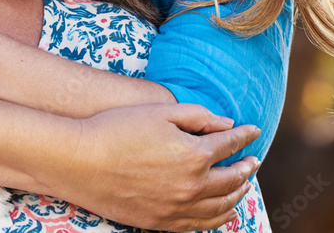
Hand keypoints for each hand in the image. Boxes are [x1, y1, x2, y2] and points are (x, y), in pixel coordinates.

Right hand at [60, 103, 260, 230]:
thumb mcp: (161, 111)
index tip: (252, 131)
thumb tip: (227, 124)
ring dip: (237, 194)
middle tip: (253, 160)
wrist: (80, 160)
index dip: (245, 136)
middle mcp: (192, 186)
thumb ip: (198, 116)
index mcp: (195, 154)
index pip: (231, 145)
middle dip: (246, 167)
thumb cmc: (118, 128)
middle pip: (232, 179)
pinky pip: (200, 226)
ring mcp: (177, 208)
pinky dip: (218, 219)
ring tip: (243, 185)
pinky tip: (222, 211)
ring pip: (220, 207)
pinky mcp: (161, 223)